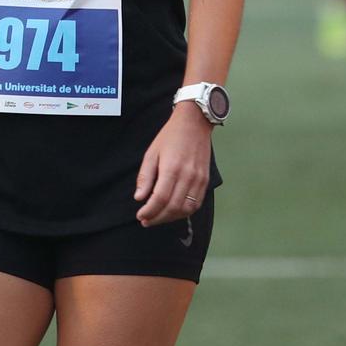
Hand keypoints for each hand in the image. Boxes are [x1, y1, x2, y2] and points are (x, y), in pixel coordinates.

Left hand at [133, 104, 212, 226]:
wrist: (194, 124)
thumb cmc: (170, 137)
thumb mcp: (151, 153)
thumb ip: (145, 177)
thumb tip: (139, 198)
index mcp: (172, 169)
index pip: (160, 199)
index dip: (149, 211)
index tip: (140, 216)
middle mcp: (188, 176)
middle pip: (173, 207)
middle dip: (158, 218)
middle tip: (146, 221)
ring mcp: (199, 180)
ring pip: (186, 209)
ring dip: (171, 218)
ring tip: (158, 218)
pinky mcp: (205, 181)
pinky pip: (196, 204)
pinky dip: (184, 212)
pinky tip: (173, 212)